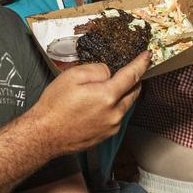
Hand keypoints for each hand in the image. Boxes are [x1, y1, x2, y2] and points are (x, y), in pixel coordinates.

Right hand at [29, 51, 148, 154]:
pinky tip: (102, 104)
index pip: (132, 76)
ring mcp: (111, 127)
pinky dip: (115, 107)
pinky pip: (117, 117)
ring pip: (126, 105)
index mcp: (108, 96)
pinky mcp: (106, 136)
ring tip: (112, 86)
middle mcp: (114, 113)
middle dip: (135, 79)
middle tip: (131, 70)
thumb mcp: (73, 76)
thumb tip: (110, 72)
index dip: (141, 64)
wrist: (44, 134)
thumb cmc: (55, 106)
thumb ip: (98, 70)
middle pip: (134, 92)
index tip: (147, 56)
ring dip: (124, 94)